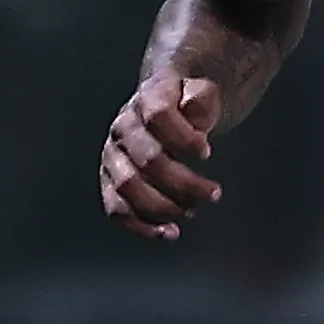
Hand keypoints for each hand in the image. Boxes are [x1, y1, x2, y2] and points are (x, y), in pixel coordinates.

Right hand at [102, 70, 223, 239]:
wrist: (163, 107)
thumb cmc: (185, 103)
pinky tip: (168, 232)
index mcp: (147, 100)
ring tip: (192, 211)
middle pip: (148, 159)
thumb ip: (201, 97)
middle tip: (212, 193)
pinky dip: (141, 226)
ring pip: (128, 187)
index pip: (159, 116)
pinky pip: (117, 209)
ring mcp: (113, 156)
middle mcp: (123, 127)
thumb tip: (192, 107)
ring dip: (164, 206)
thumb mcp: (200, 90)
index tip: (207, 153)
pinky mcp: (110, 181)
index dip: (184, 138)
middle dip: (184, 182)